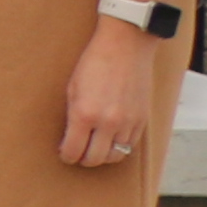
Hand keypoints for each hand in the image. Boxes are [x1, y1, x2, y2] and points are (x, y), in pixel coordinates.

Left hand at [58, 5, 170, 170]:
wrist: (125, 46)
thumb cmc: (95, 62)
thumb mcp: (72, 88)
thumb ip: (72, 115)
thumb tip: (70, 137)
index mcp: (85, 114)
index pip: (74, 150)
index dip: (67, 156)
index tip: (65, 154)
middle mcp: (108, 122)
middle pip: (95, 159)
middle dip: (83, 159)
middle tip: (78, 154)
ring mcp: (128, 122)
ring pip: (116, 156)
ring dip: (103, 155)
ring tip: (95, 149)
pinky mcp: (142, 119)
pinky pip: (130, 145)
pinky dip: (120, 147)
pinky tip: (111, 140)